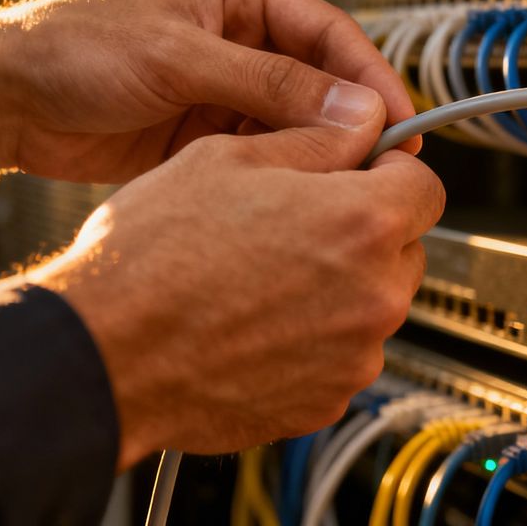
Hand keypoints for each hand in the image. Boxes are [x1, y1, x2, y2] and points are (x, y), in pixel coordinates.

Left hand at [0, 0, 417, 200]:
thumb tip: (349, 105)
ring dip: (313, 152)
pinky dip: (277, 171)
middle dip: (346, 122)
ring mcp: (218, 85)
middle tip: (378, 164)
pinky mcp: (201, 130)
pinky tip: (291, 194)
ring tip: (338, 185)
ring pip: (291, 121)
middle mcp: (234, 36)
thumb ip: (268, 82)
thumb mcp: (178, 58)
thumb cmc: (69, 49)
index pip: (326, 32)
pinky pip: (258, 150)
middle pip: (316, 81)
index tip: (398, 120)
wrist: (3, 102)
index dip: (367, 77)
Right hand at [29, 99, 444, 468]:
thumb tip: (359, 124)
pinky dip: (311, 339)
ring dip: (338, 287)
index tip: (357, 173)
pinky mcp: (323, 404)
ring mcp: (352, 359)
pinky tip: (252, 322)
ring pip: (371, 305)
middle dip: (364, 230)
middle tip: (295, 222)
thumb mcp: (228, 158)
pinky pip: (339, 356)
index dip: (387, 170)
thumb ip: (315, 141)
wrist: (102, 352)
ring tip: (261, 275)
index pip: (424, 184)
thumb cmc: (152, 256)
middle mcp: (373, 296)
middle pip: (403, 248)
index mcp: (362, 222)